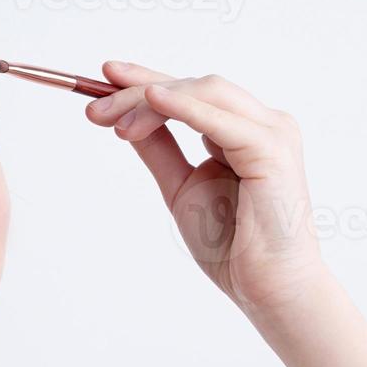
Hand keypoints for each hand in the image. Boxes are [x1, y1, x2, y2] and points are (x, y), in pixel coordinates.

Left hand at [84, 60, 330, 318]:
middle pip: (195, 86)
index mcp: (244, 132)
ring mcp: (272, 132)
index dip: (147, 80)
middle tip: (95, 109)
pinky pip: (220, 119)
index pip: (191, 93)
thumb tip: (125, 121)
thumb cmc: (233, 247)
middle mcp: (262, 124)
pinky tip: (153, 101)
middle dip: (140, 90)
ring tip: (115, 123)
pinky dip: (184, 107)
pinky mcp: (271, 149)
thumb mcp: (182, 187)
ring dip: (153, 100)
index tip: (104, 78)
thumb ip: (159, 150)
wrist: (267, 288)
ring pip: (206, 91)